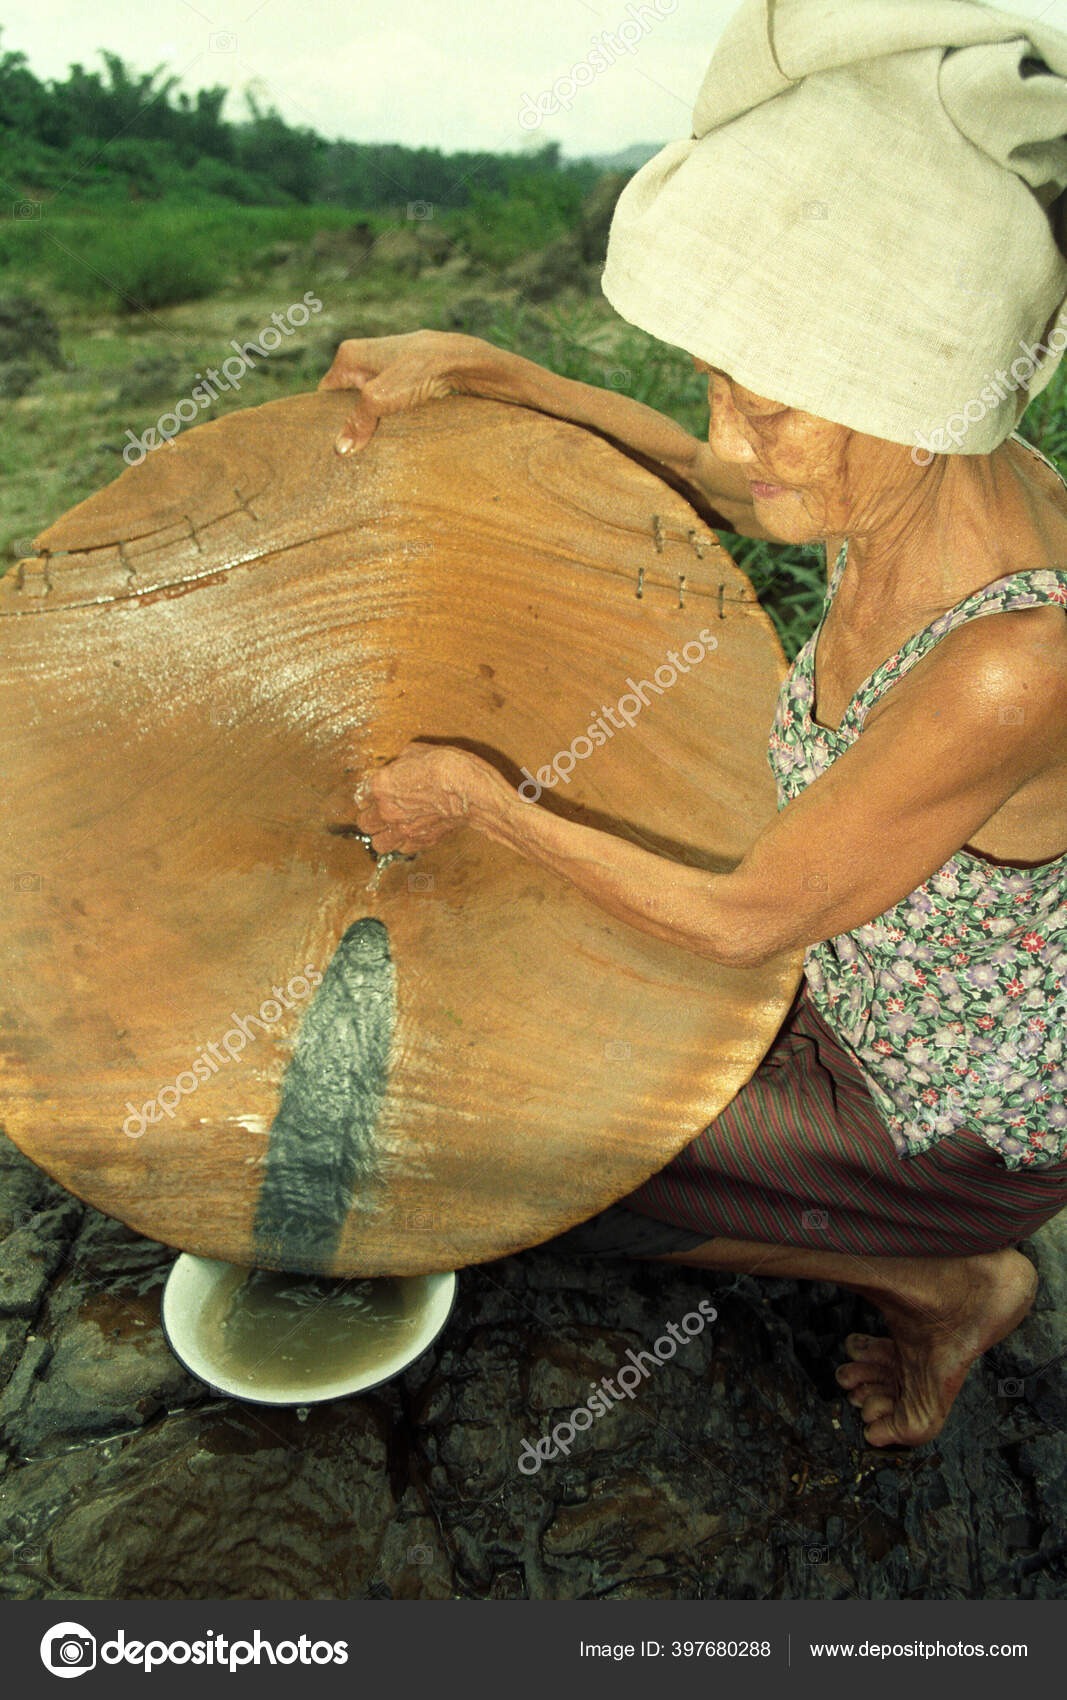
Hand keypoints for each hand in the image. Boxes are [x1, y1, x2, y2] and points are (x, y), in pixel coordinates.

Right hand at [318, 329, 486, 455]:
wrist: (462, 361)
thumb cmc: (417, 371)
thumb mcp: (379, 399)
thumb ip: (357, 423)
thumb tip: (340, 449)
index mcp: (349, 355)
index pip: (326, 393)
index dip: (327, 417)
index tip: (333, 441)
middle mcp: (365, 355)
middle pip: (348, 397)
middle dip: (352, 420)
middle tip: (354, 448)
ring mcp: (388, 365)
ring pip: (371, 399)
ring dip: (374, 420)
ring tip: (374, 444)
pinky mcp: (407, 375)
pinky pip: (391, 399)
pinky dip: (392, 414)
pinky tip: (395, 431)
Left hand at [354, 742, 489, 855]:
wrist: (469, 790)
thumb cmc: (446, 767)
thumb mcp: (416, 752)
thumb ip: (400, 764)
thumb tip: (399, 767)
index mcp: (380, 785)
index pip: (361, 795)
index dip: (369, 794)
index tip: (377, 792)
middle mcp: (386, 811)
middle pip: (364, 822)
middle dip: (372, 816)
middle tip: (382, 811)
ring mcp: (403, 829)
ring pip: (378, 843)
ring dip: (383, 835)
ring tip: (393, 828)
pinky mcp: (420, 841)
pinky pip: (402, 849)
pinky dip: (403, 843)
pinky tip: (411, 832)